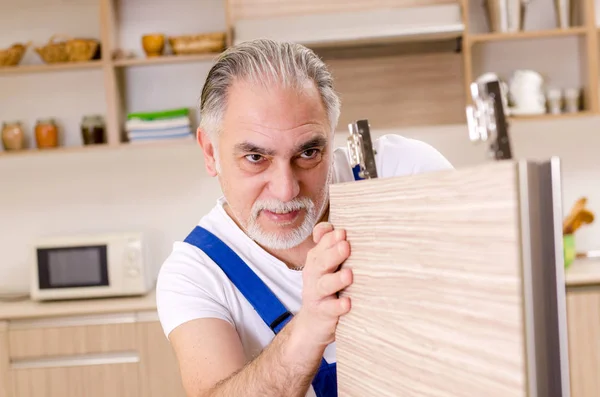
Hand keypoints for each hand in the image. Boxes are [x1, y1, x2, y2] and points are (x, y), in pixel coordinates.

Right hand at [297, 222, 352, 346]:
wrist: (313, 322)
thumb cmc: (326, 287)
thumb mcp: (325, 264)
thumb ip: (328, 245)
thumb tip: (335, 228)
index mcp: (316, 260)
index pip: (321, 246)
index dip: (330, 240)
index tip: (343, 233)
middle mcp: (314, 275)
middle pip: (321, 262)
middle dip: (333, 254)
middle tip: (346, 246)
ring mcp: (317, 294)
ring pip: (324, 285)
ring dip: (336, 280)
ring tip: (349, 275)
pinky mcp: (322, 312)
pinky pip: (329, 309)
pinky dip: (338, 306)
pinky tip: (348, 303)